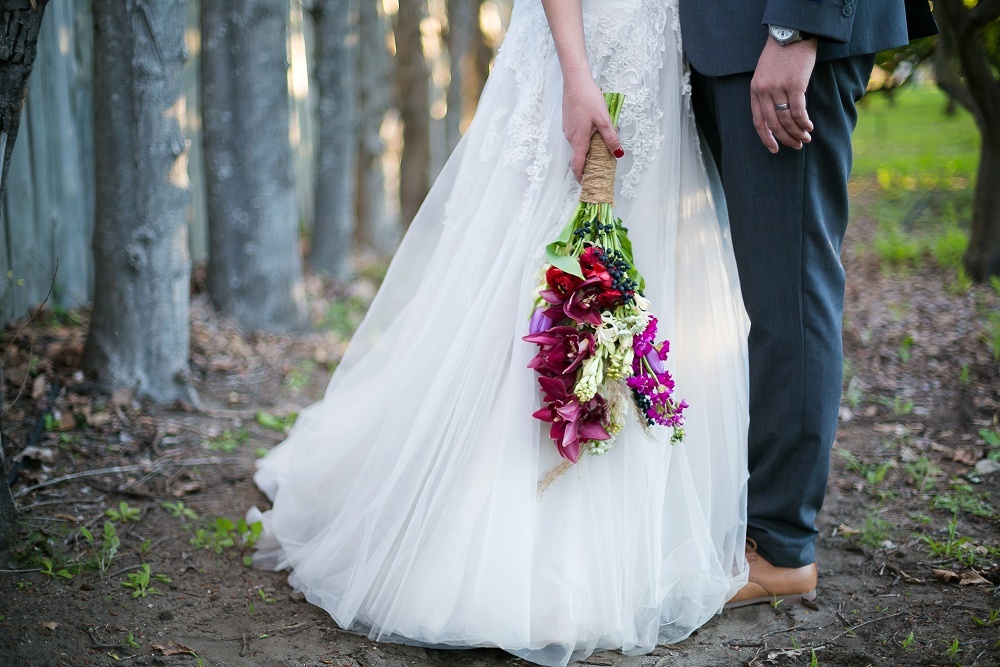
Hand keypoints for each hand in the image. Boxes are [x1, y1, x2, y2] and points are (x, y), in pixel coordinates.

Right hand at [561, 69, 622, 181]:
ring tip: (603, 142)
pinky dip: (585, 139)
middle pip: (579, 155)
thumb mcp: (604, 119)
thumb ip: (611, 138)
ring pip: (579, 145)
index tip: (586, 184)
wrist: (575, 81)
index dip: (581, 176)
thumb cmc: (588, 98)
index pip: (577, 165)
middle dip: (589, 162)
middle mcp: (571, 137)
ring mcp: (568, 130)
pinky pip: (577, 136)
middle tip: (601, 165)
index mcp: (579, 139)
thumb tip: (618, 153)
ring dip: (589, 148)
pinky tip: (595, 129)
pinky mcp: (568, 122)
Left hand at [750, 37, 817, 152]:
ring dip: (797, 132)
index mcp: (755, 90)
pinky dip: (804, 122)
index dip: (766, 138)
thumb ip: (766, 93)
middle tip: (796, 146)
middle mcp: (764, 91)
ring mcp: (779, 88)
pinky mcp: (795, 84)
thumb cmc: (780, 54)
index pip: (758, 121)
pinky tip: (809, 127)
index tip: (774, 149)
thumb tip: (777, 116)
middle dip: (785, 138)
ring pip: (787, 119)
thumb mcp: (764, 74)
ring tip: (805, 139)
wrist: (791, 34)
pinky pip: (799, 110)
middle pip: (773, 123)